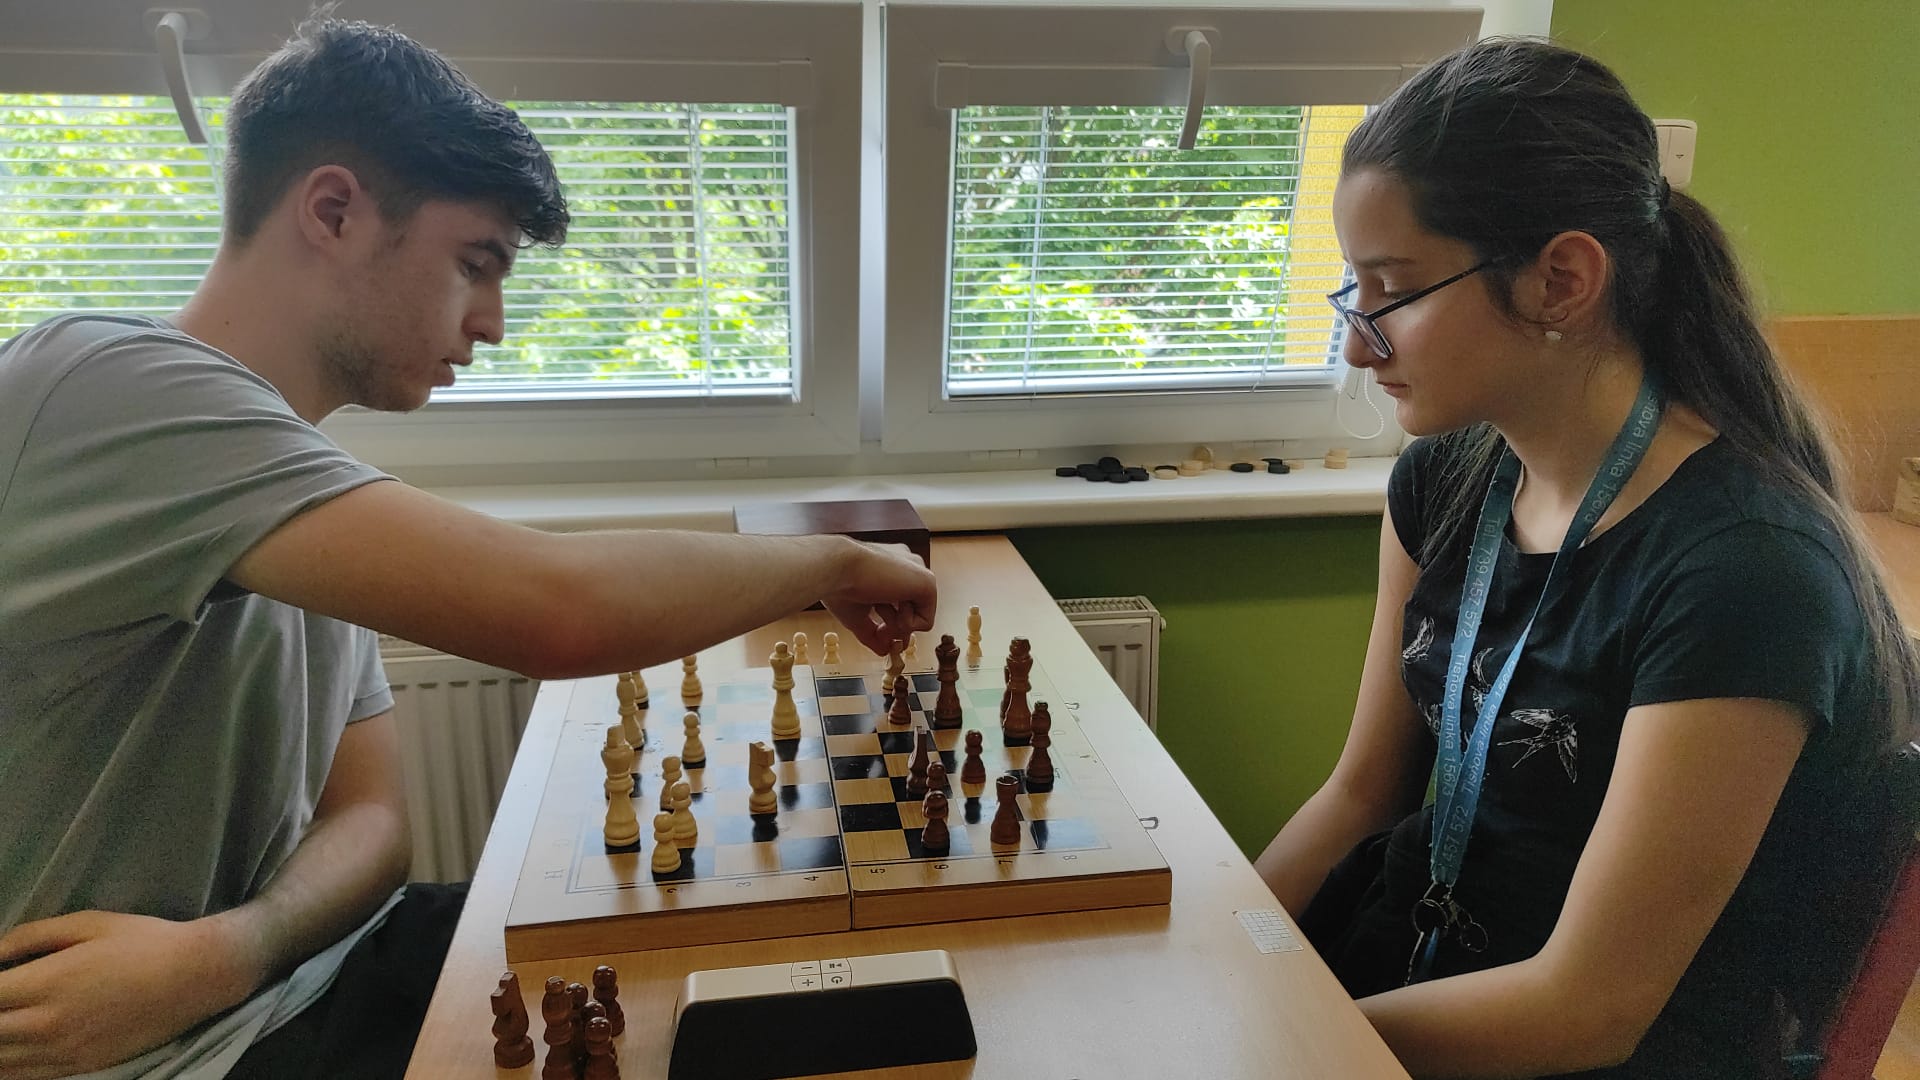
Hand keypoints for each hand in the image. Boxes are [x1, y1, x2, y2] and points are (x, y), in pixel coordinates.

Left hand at [0, 911, 258, 1078]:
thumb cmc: (144, 941)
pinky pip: (23, 1077)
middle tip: (0, 1000)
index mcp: (46, 982)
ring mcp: (62, 1051)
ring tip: (6, 1021)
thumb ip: (31, 936)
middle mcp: (47, 1022)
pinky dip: (6, 1066)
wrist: (196, 976)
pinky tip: (10, 1049)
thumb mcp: (88, 923)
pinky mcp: (78, 1067)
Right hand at [821, 539, 937, 654]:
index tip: (879, 633)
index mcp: (892, 566)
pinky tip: (888, 606)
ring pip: (918, 618)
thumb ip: (872, 632)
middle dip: (894, 627)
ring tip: (878, 611)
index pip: (903, 601)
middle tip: (879, 631)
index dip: (892, 623)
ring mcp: (919, 573)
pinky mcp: (928, 583)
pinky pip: (926, 622)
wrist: (835, 567)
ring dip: (895, 625)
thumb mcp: (856, 614)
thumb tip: (883, 651)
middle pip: (912, 612)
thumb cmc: (838, 584)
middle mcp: (908, 566)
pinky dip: (905, 626)